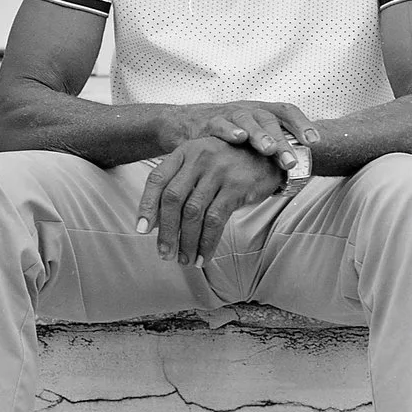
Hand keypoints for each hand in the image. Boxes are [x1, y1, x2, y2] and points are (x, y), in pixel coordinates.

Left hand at [137, 136, 285, 265]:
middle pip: (173, 199)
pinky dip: (207, 242)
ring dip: (186, 241)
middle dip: (166, 231)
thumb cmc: (230, 163)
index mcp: (185, 151)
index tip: (142, 229)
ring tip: (184, 259)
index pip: (157, 179)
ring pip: (193, 213)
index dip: (146, 206)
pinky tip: (203, 256)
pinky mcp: (236, 187)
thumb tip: (157, 221)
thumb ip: (181, 183)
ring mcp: (219, 172)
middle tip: (164, 253)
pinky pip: (215, 221)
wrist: (270, 153)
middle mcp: (199, 158)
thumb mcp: (202, 162)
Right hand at [170, 100, 320, 170]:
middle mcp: (249, 111)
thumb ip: (271, 153)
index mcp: (263, 113)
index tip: (314, 142)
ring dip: (260, 134)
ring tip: (269, 149)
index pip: (287, 112)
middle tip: (291, 161)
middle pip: (270, 120)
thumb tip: (296, 176)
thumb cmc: (227, 136)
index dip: (302, 124)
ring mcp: (229, 114)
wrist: (186, 123)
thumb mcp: (251, 139)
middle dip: (282, 141)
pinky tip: (238, 138)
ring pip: (248, 120)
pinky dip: (229, 130)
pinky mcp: (208, 122)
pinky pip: (220, 124)